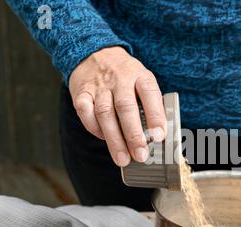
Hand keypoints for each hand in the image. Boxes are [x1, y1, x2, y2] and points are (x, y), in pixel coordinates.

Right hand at [69, 46, 165, 166]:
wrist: (94, 53)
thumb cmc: (125, 76)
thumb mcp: (142, 81)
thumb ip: (151, 104)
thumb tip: (158, 135)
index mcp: (140, 76)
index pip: (150, 94)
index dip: (156, 116)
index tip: (159, 136)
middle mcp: (120, 79)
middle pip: (126, 107)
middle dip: (134, 135)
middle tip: (141, 155)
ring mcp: (99, 86)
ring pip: (105, 113)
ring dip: (114, 139)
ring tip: (123, 158)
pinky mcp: (81, 92)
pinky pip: (86, 112)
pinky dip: (94, 128)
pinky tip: (104, 139)